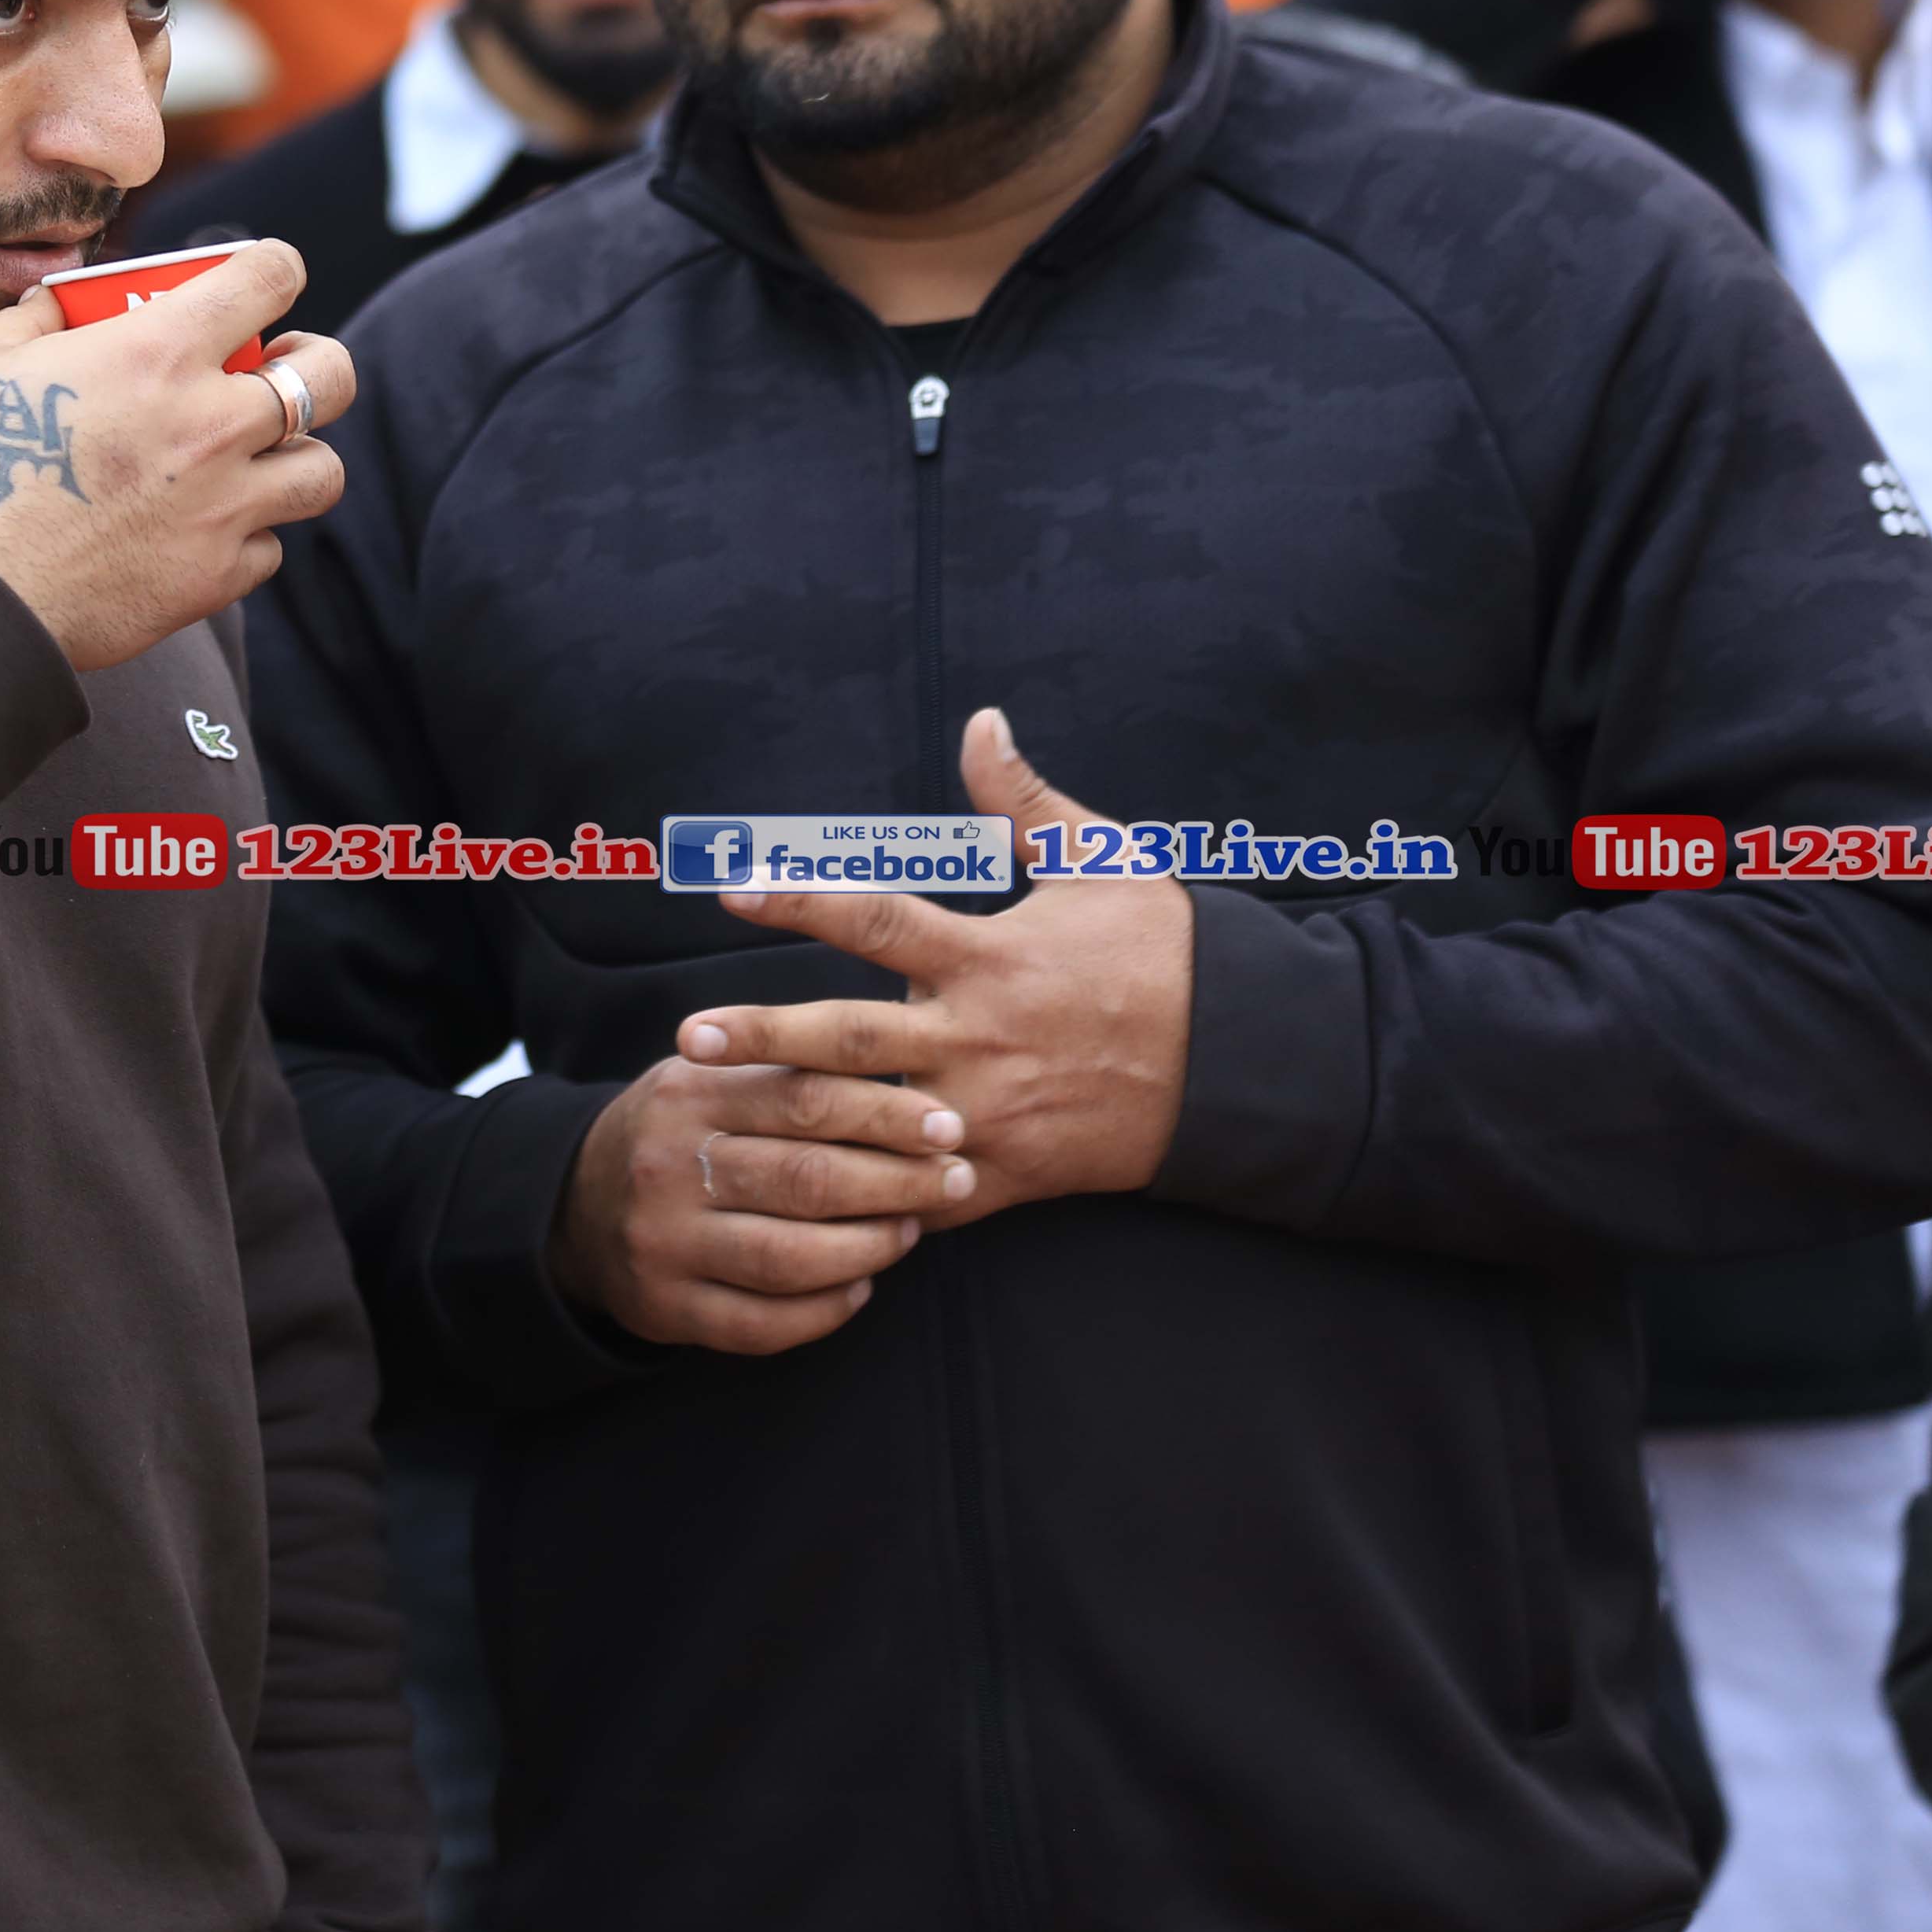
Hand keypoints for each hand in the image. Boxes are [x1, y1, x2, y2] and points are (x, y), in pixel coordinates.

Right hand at [0, 239, 345, 671]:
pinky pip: (269, 549)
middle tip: (279, 371)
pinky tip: (202, 531)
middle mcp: (211, 422)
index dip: (273, 268)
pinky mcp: (214, 576)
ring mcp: (223, 505)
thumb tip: (53, 305)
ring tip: (255, 460)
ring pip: (322, 471)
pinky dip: (245, 538)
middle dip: (316, 364)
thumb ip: (21, 321)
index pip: (269, 276)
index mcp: (157, 349)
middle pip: (330, 376)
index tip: (262, 280)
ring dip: (295, 459)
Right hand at [550, 1052, 973, 1353]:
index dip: (887, 1113)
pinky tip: (859, 1287)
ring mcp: (664, 1244)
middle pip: (807, 1179)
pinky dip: (825, 1310)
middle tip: (954, 1180)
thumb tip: (906, 1087)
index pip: (804, 1099)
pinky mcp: (665, 1308)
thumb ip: (785, 1076)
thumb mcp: (710, 1080)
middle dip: (899, 1182)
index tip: (949, 1124)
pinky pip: (764, 1324)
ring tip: (909, 1231)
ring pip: (791, 1258)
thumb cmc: (679, 1133)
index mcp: (687, 1096)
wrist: (575, 1204)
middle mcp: (668, 1168)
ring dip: (869, 1248)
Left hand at [683, 709, 1192, 1221]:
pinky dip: (863, 1204)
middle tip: (688, 1036)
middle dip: (762, 1037)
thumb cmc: (1169, 956)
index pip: (873, 920)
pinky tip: (801, 1210)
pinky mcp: (1004, 1174)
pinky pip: (919, 1197)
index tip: (729, 889)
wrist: (1244, 1064)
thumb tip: (980, 721)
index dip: (798, 900)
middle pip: (846, 1035)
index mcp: (987, 958)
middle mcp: (975, 1037)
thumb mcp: (1107, 863)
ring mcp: (985, 1113)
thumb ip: (1025, 801)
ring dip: (791, 1127)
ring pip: (869, 1125)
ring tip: (718, 1130)